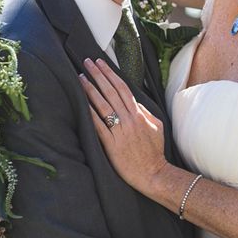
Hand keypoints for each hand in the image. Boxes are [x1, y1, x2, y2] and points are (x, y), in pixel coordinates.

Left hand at [78, 58, 166, 191]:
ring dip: (90, 90)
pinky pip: (98, 126)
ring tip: (80, 77)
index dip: (110, 74)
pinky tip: (81, 103)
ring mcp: (120, 132)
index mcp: (139, 114)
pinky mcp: (111, 145)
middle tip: (86, 62)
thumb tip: (135, 101)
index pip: (122, 88)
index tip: (100, 62)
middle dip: (98, 75)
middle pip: (111, 92)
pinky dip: (90, 113)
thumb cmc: (154, 152)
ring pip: (103, 106)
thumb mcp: (156, 127)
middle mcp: (129, 120)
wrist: (153, 174)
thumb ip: (145, 112)